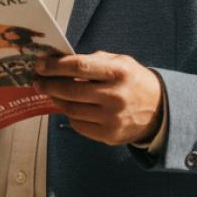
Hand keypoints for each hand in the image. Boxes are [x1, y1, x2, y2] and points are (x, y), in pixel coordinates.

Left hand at [35, 52, 163, 146]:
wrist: (159, 109)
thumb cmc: (132, 80)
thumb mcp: (119, 62)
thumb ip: (92, 61)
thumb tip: (59, 62)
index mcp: (118, 72)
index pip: (78, 67)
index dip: (55, 66)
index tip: (40, 65)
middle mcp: (115, 96)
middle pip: (70, 90)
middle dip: (48, 85)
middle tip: (37, 81)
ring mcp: (112, 118)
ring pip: (71, 109)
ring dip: (56, 99)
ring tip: (51, 92)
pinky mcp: (109, 135)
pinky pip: (79, 125)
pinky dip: (70, 114)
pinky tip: (70, 106)